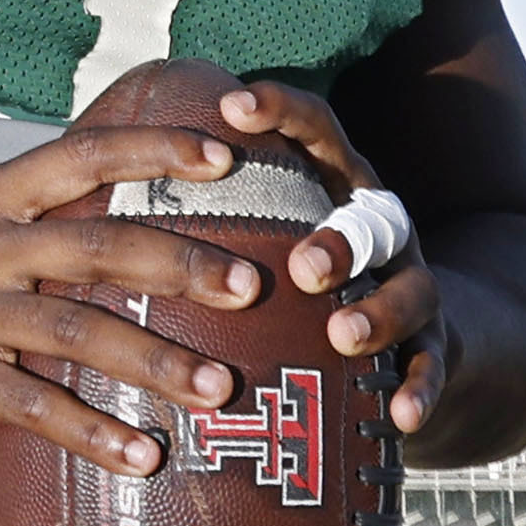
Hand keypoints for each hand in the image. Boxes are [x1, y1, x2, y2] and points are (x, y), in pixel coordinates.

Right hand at [0, 127, 268, 474]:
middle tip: (252, 286)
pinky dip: (94, 433)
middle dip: (182, 264)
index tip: (226, 152)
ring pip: (78, 330)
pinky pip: (34, 407)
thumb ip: (25, 224)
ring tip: (219, 391)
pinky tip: (141, 458)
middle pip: (99, 244)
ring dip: (156, 363)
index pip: (84, 153)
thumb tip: (113, 229)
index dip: (157, 148)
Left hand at [215, 82, 448, 436]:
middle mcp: (381, 226)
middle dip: (340, 240)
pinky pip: (434, 367)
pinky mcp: (436, 343)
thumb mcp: (270, 226)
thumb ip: (207, 209)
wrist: (415, 323)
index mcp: (337, 182)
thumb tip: (89, 187)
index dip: (279, 111)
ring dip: (380, 313)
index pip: (314, 129)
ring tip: (344, 337)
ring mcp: (413, 283)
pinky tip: (403, 418)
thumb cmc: (305, 267)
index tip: (232, 107)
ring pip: (412, 289)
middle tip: (303, 267)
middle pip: (370, 217)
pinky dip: (420, 388)